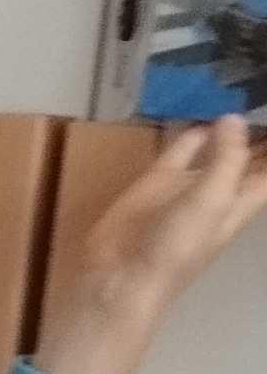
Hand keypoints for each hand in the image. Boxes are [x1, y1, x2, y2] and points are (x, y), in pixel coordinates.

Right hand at [35, 116, 260, 373]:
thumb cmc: (176, 246)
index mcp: (243, 200)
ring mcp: (189, 185)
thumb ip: (226, 157)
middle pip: (251, 158)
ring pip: (218, 150)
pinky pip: (180, 152)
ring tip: (240, 99)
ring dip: (230, 129)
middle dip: (259, 135)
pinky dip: (190, 134)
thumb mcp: (211, 199)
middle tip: (259, 103)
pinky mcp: (158, 181)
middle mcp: (221, 190)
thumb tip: (233, 118)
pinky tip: (200, 114)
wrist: (121, 275)